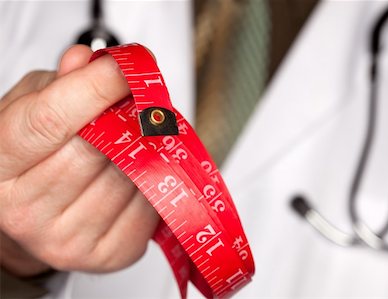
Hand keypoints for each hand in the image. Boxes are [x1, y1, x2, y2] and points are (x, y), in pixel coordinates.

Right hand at [0, 45, 159, 276]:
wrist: (33, 216)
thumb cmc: (31, 160)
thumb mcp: (28, 110)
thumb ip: (58, 84)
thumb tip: (87, 60)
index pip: (50, 120)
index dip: (95, 87)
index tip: (125, 68)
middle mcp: (27, 211)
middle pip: (96, 148)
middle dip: (126, 118)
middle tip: (135, 104)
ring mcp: (68, 240)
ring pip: (130, 175)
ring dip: (142, 150)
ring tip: (130, 142)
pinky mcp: (108, 255)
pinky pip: (149, 205)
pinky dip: (152, 182)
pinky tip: (135, 175)